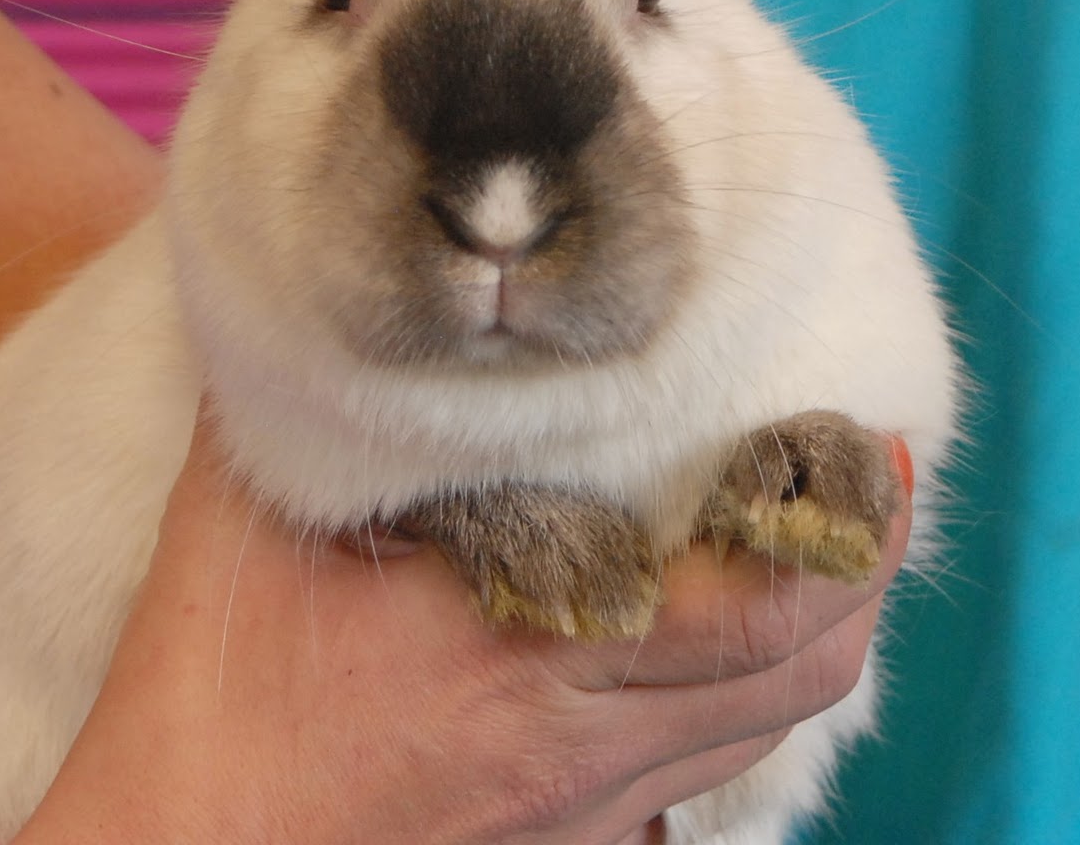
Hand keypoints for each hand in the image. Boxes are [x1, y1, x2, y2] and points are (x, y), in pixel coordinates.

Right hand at [16, 414, 910, 844]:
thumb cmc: (208, 704)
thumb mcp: (242, 529)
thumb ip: (292, 402)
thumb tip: (314, 289)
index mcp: (533, 661)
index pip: (753, 615)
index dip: (839, 529)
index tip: (871, 441)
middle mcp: (589, 749)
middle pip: (801, 673)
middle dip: (863, 568)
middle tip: (871, 466)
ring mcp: (588, 810)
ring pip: (766, 729)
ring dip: (814, 626)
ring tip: (816, 526)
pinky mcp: (570, 841)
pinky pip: (704, 764)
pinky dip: (745, 686)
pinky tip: (716, 622)